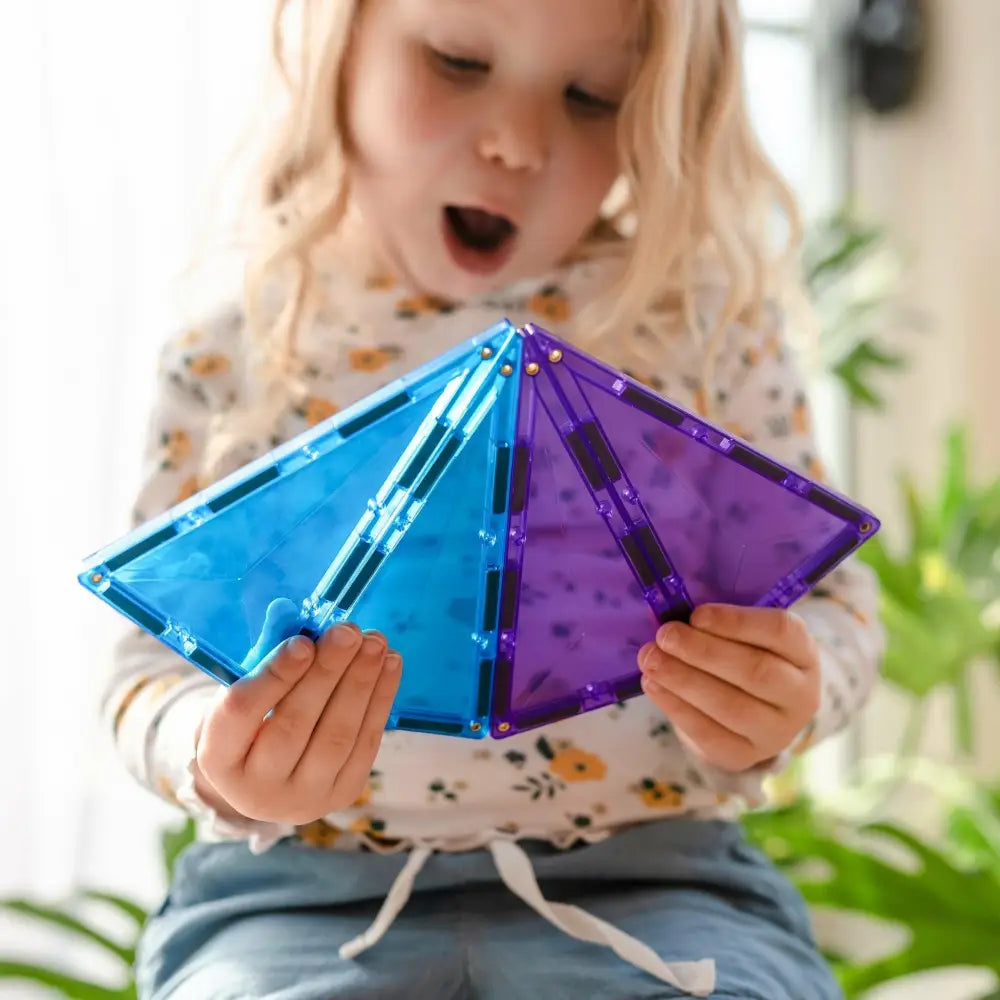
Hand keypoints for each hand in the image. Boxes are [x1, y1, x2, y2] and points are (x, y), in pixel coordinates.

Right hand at [192, 622, 401, 824]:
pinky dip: (380, 699)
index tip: (303, 642)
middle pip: (294, 725)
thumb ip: (265, 655)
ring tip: (374, 643)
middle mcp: (256, 788)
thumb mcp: (246, 690)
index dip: (274, 676)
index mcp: (217, 758)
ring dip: (361, 683)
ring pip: (336, 736)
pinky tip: (389, 664)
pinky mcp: (342, 795)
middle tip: (348, 631)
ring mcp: (303, 798)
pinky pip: (366, 743)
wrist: (273, 782)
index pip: (242, 713)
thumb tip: (290, 615)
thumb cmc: (256, 722)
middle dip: (326, 672)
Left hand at [637, 604, 819, 772]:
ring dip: (684, 680)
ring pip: (732, 706)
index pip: (780, 632)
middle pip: (756, 671)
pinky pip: (710, 735)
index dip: (737, 621)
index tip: (696, 614)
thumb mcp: (744, 636)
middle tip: (665, 636)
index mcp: (804, 653)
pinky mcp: (746, 756)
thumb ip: (718, 623)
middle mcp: (801, 695)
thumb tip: (675, 615)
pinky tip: (653, 685)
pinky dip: (677, 708)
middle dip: (703, 651)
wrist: (751, 712)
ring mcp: (777, 732)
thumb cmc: (742, 657)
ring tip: (651, 659)